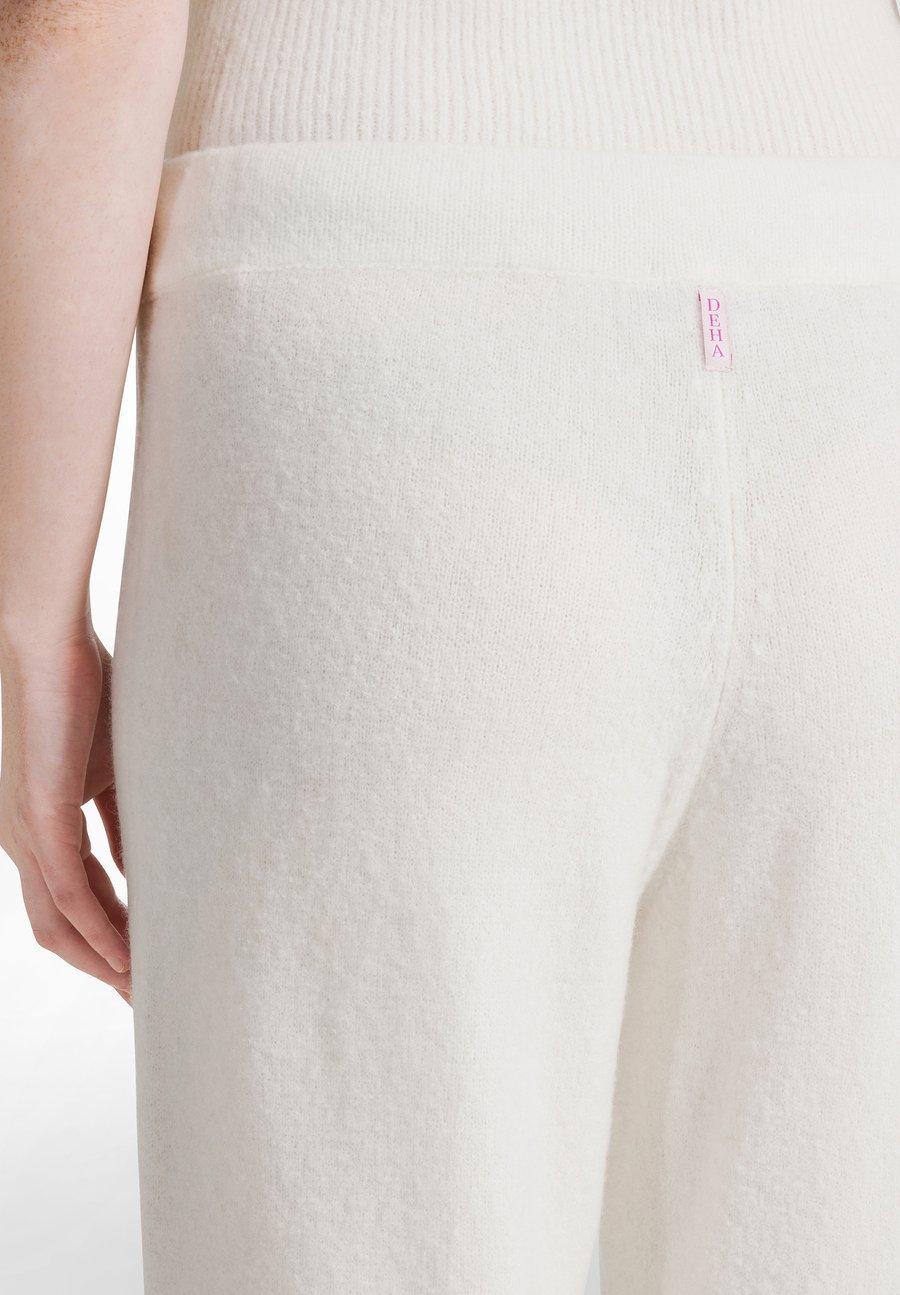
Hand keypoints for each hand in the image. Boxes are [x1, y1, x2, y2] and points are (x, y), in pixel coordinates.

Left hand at [0, 626, 130, 1000]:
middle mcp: (26, 842)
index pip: (76, 903)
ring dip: (103, 963)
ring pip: (59, 925)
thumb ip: (126, 821)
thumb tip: (151, 866)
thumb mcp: (117, 771)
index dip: (113, 939)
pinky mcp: (40, 821)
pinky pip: (69, 895)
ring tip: (145, 990)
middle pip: (60, 930)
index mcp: (43, 829)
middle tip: (151, 997)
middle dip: (105, 968)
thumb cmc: (86, 692)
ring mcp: (28, 835)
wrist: (51, 641)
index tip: (152, 966)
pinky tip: (128, 958)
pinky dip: (100, 933)